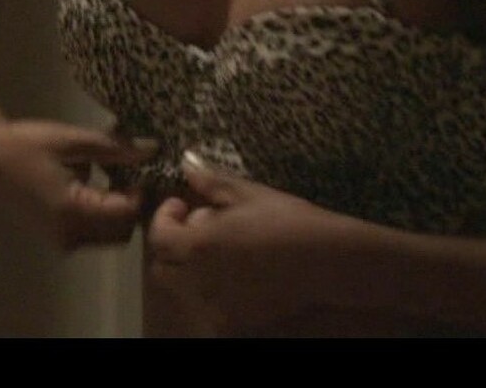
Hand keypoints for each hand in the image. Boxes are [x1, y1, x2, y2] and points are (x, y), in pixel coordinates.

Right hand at [0, 120, 156, 249]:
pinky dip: (101, 215)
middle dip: (131, 204)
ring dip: (117, 211)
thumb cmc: (28, 143)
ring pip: (108, 236)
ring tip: (110, 176)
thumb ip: (115, 148)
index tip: (141, 167)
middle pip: (121, 232)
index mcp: (73, 211)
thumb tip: (153, 149)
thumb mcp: (74, 141)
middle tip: (129, 172)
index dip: (141, 192)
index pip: (126, 213)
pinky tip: (93, 186)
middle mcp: (68, 235)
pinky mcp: (56, 238)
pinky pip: (91, 234)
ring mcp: (61, 241)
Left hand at [146, 151, 352, 334]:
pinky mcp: (236, 320)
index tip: (181, 204)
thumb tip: (187, 166)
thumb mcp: (249, 194)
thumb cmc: (288, 221)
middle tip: (199, 227)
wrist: (326, 261)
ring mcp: (217, 305)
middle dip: (174, 246)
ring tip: (222, 249)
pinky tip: (237, 272)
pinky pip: (209, 305)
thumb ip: (212, 182)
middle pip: (164, 268)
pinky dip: (211, 288)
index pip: (158, 237)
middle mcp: (200, 281)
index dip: (165, 217)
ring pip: (185, 288)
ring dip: (191, 267)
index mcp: (198, 246)